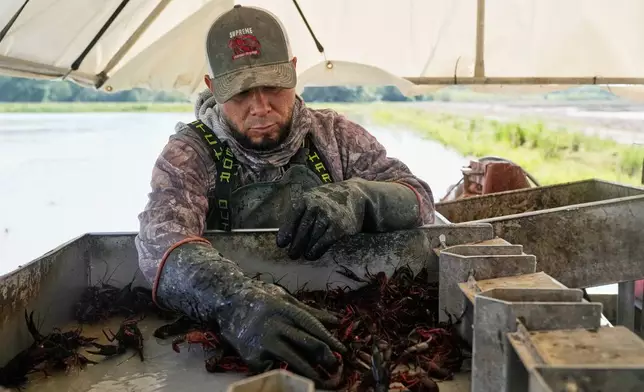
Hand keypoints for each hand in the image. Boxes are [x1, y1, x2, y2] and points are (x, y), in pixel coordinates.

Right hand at [217, 279, 346, 382]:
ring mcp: (263, 342)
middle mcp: (276, 325)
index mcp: (286, 309)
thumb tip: (335, 321)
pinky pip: (273, 368)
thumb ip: (309, 311)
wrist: (227, 303)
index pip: (313, 325)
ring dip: (309, 371)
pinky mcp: (252, 356)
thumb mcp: (285, 299)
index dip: (329, 339)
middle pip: (307, 343)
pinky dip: (283, 371)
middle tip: (335, 366)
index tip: (342, 350)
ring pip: (293, 360)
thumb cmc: (260, 299)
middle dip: (324, 356)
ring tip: (320, 378)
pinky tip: (291, 374)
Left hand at [277, 181, 363, 259]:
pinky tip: (312, 255)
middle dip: (296, 244)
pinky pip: (324, 241)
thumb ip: (301, 211)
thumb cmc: (329, 200)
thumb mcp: (313, 198)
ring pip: (312, 237)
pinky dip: (317, 250)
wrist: (355, 195)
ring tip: (304, 255)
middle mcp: (316, 207)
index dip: (286, 232)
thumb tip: (286, 232)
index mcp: (306, 199)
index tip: (281, 244)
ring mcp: (328, 216)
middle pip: (302, 229)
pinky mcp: (339, 227)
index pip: (293, 217)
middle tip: (292, 255)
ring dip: (306, 249)